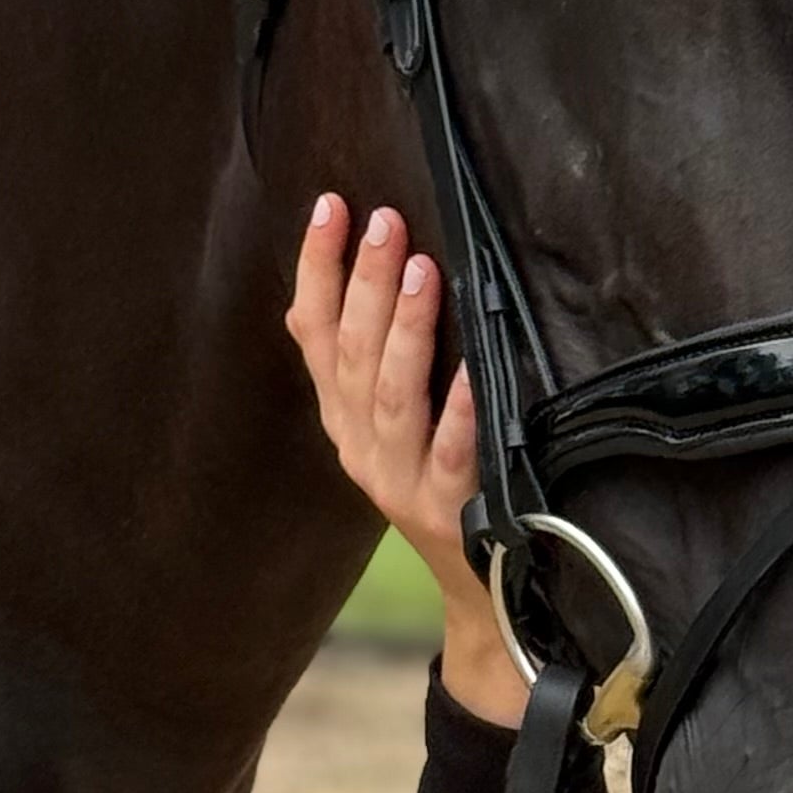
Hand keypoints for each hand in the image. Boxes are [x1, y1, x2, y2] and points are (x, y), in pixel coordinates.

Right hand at [287, 197, 525, 724]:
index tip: (329, 207)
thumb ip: (376, 357)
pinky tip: (469, 369)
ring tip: (422, 271)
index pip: (312, 332)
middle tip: (386, 222)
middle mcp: (359, 444)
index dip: (317, 269)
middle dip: (367, 283)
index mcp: (340, 416)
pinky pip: (450, 452)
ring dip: (406, 329)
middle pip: (353, 354)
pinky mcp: (446, 510)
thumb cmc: (444, 481)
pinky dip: (457, 408)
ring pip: (392, 395)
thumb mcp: (395, 421)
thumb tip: (373, 263)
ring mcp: (399, 479)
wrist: (480, 585)